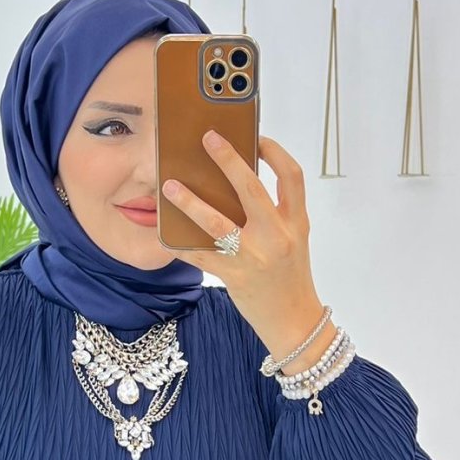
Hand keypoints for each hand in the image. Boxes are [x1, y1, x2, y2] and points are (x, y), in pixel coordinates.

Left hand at [161, 132, 331, 362]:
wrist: (295, 321)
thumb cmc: (291, 276)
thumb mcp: (294, 239)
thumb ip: (275, 212)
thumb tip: (239, 181)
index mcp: (296, 222)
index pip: (292, 177)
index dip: (276, 152)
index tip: (258, 138)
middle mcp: (277, 236)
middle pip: (252, 190)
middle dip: (229, 160)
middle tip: (208, 138)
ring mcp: (254, 257)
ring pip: (217, 223)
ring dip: (190, 202)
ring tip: (169, 186)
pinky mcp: (234, 277)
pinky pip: (200, 256)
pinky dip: (181, 244)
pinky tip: (164, 233)